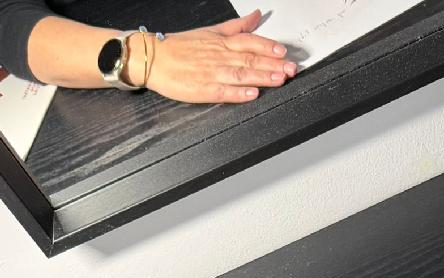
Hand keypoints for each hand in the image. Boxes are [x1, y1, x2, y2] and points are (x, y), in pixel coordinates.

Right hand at [142, 10, 296, 103]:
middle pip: (250, 59)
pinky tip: (252, 94)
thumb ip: (237, 26)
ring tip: (279, 80)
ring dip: (261, 77)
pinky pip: (223, 91)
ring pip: (241, 74)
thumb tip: (256, 16)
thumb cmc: (180, 46)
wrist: (152, 57)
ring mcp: (212, 73)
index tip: (284, 52)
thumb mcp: (211, 31)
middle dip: (273, 64)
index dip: (268, 47)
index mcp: (222, 42)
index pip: (250, 42)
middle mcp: (219, 56)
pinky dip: (238, 93)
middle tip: (291, 69)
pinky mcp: (203, 89)